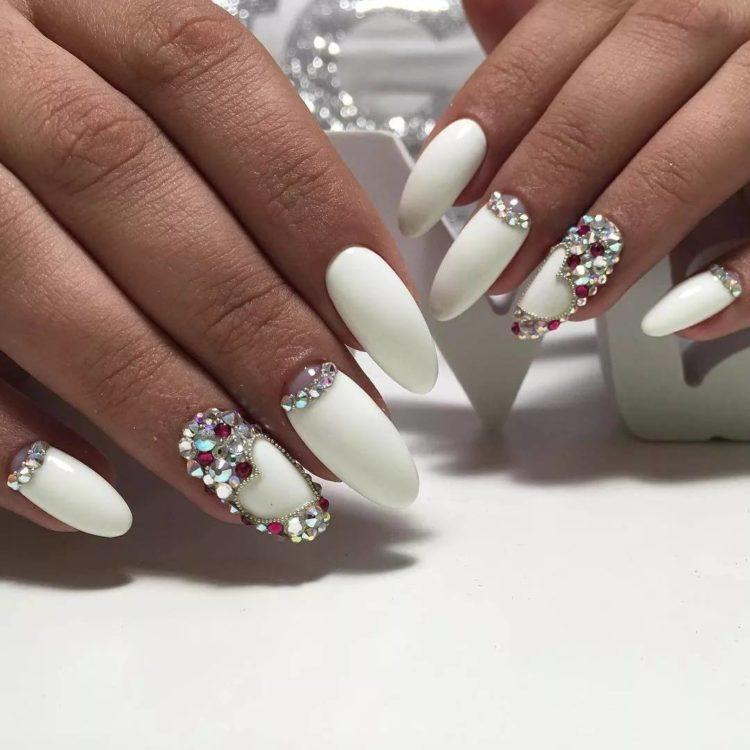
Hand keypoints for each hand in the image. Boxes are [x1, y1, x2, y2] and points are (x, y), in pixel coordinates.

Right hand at [0, 0, 436, 537]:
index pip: (210, 76)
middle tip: (350, 443)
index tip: (399, 340)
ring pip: (31, 279)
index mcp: (74, 2)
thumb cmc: (62, 115)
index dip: (318, 213)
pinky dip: (8, 443)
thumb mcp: (144, 104)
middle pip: (128, 184)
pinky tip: (105, 504)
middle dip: (256, 331)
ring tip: (264, 492)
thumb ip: (238, 180)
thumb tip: (356, 313)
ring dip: (161, 403)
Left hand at [399, 0, 749, 340]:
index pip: (555, 36)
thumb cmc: (705, 66)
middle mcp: (732, 11)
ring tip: (552, 302)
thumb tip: (486, 7)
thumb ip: (562, 27)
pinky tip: (676, 319)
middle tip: (480, 272)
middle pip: (622, 91)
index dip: (483, 122)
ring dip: (619, 233)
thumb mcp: (635, 25)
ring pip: (705, 146)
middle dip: (540, 190)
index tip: (428, 202)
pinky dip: (742, 276)